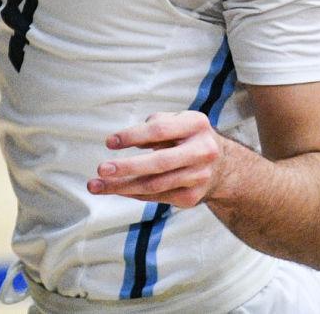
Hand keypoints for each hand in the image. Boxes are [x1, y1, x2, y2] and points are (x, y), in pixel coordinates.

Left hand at [89, 110, 226, 207]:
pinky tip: (116, 189)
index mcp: (197, 125)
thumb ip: (156, 126)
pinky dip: (133, 193)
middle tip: (101, 169)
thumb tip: (124, 140)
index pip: (161, 130)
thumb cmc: (189, 138)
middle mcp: (202, 151)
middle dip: (127, 167)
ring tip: (97, 185)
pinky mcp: (191, 198)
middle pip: (159, 162)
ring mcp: (198, 177)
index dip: (134, 136)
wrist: (223, 167)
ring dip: (122, 187)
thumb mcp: (179, 122)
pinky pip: (156, 197)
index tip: (109, 142)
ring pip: (154, 185)